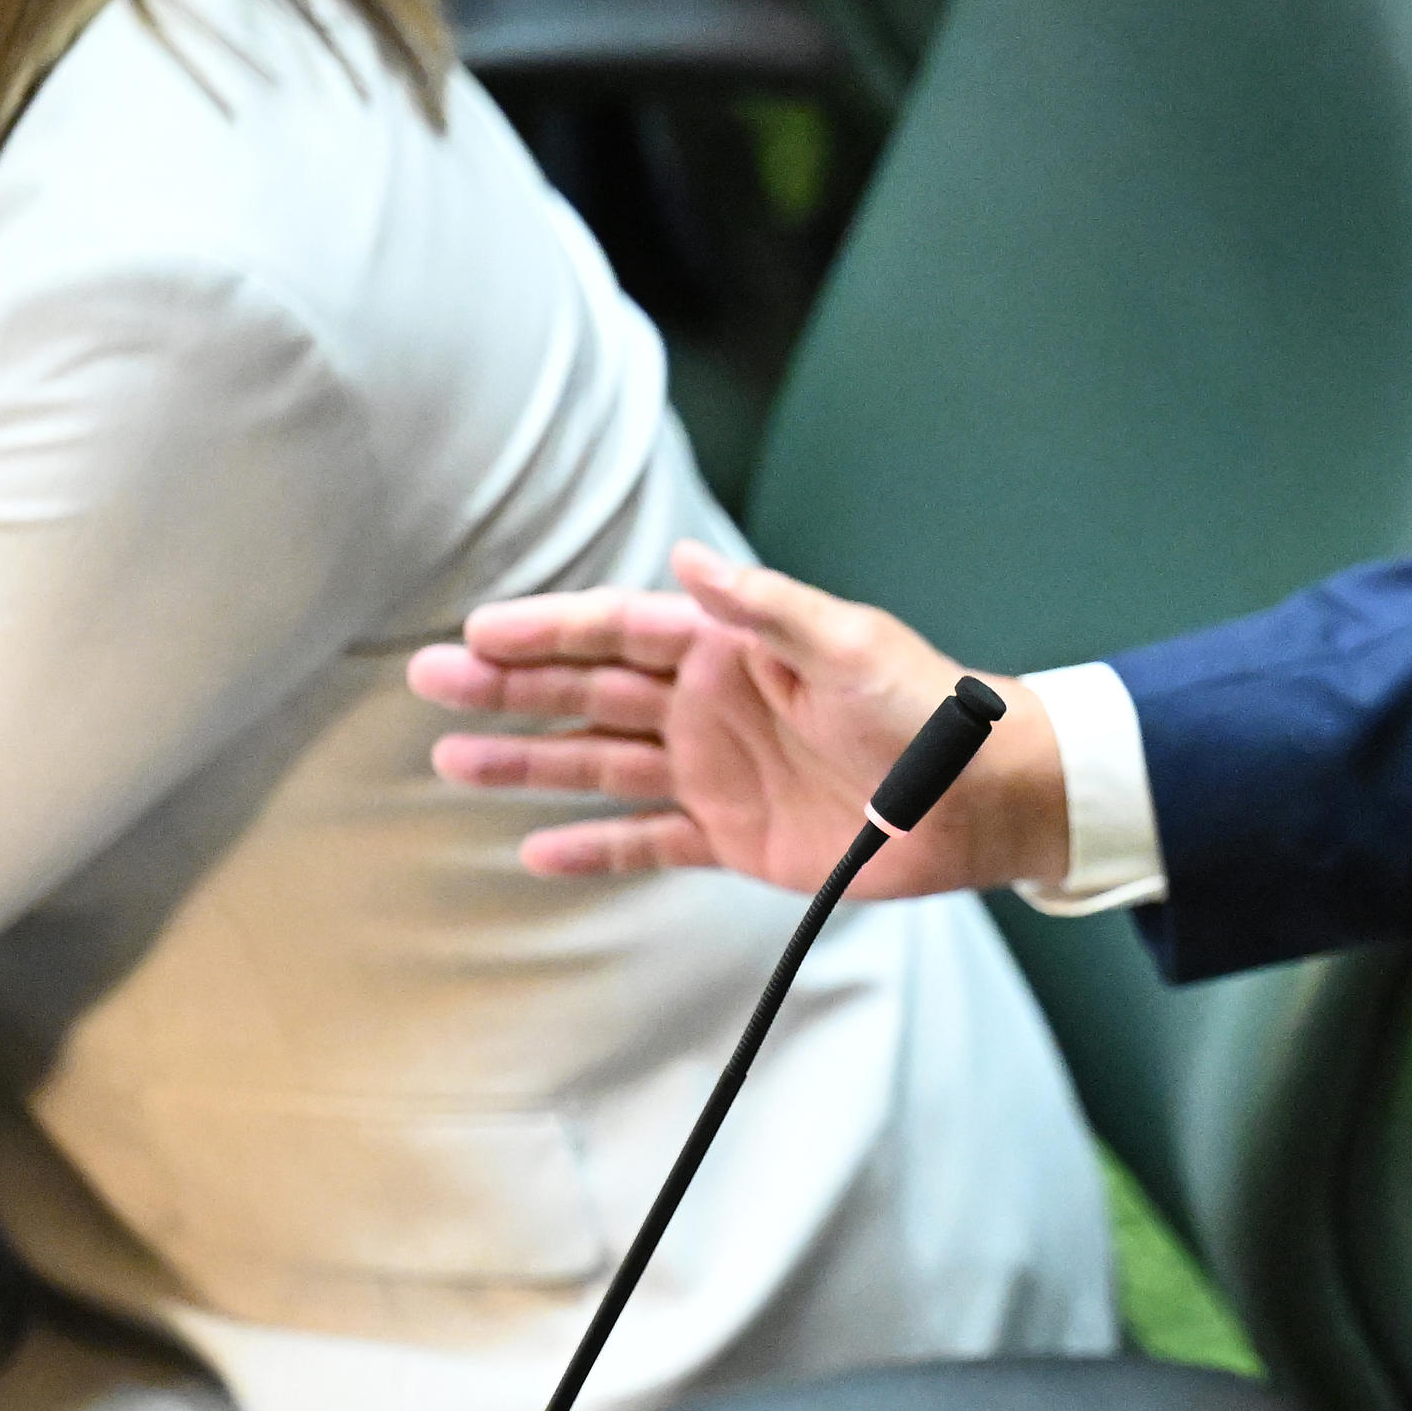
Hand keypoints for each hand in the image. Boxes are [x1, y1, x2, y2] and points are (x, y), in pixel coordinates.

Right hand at [411, 541, 1069, 894]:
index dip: (547, 630)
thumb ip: (766, 607)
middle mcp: (709, 706)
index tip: (478, 632)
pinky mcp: (734, 838)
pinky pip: (647, 841)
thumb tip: (688, 561)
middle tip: (431, 682)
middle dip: (509, 687)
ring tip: (451, 763)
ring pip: (599, 764)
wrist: (981, 798)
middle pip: (588, 692)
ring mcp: (715, 772)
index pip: (618, 629)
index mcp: (730, 649)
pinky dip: (595, 847)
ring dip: (528, 764)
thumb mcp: (851, 645)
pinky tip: (536, 849)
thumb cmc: (927, 709)